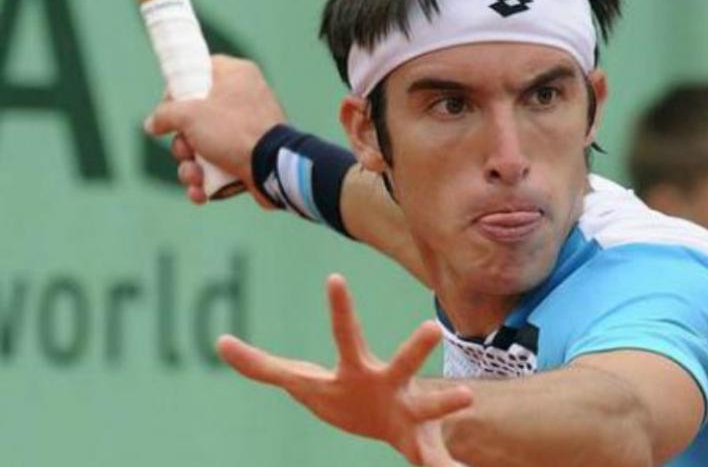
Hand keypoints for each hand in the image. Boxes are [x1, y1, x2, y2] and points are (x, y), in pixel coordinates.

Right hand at [144, 55, 286, 204]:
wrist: (274, 168)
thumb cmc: (235, 132)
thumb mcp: (190, 115)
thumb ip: (166, 114)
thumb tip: (152, 124)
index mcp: (236, 76)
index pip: (200, 70)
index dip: (179, 89)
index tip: (168, 106)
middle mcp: (244, 100)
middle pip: (196, 117)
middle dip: (183, 143)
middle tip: (187, 150)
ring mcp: (248, 131)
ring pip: (204, 147)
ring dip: (191, 167)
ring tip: (195, 177)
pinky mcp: (250, 157)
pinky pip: (219, 166)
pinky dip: (207, 180)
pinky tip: (201, 193)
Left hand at [217, 275, 472, 465]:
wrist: (395, 426)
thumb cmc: (345, 396)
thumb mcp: (301, 383)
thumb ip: (262, 366)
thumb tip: (221, 343)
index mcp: (357, 369)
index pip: (345, 334)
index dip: (338, 308)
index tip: (333, 277)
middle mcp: (389, 383)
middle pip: (402, 362)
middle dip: (415, 347)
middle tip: (431, 329)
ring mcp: (408, 413)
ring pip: (429, 407)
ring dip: (445, 402)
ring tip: (467, 398)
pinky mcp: (417, 445)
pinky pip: (432, 459)